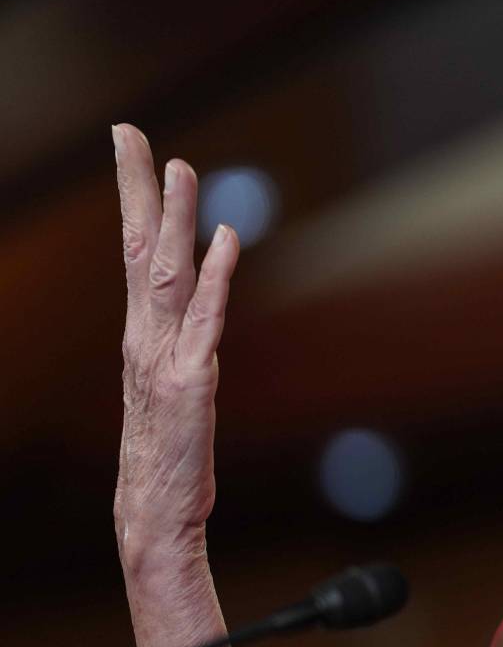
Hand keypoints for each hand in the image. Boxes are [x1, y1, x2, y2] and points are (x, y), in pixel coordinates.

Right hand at [111, 123, 240, 565]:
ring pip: (166, 272)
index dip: (133, 195)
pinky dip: (217, 276)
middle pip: (136, 246)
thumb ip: (183, 338)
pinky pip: (206, 319)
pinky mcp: (191, 381)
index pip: (131, 248)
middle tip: (130, 133)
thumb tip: (201, 291)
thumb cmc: (167, 453)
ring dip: (175, 218)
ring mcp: (164, 357)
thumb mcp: (174, 384)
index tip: (130, 144)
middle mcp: (144, 336)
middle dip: (135, 186)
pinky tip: (228, 239)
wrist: (154, 513)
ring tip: (180, 166)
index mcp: (139, 334)